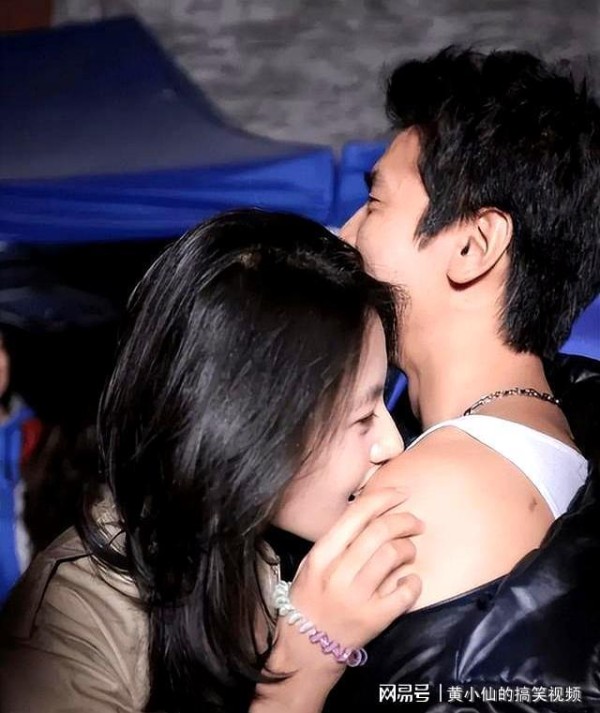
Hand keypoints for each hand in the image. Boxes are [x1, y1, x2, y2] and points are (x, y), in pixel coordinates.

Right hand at [269, 488, 422, 679]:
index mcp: (321, 555)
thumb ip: (336, 541)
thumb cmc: (310, 600)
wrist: (305, 650)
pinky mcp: (374, 619)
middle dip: (405, 521)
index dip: (383, 498)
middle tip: (415, 523)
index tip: (401, 493)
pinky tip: (411, 580)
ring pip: (393, 556)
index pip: (357, 514)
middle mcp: (338, 573)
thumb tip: (370, 512)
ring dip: (408, 548)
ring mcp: (356, 597)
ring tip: (409, 551)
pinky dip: (414, 582)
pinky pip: (404, 592)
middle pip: (380, 531)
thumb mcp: (311, 565)